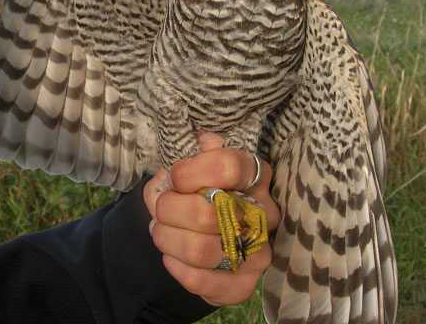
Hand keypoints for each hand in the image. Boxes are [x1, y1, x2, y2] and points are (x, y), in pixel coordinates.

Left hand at [143, 132, 280, 306]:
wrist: (194, 227)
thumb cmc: (194, 188)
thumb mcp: (193, 160)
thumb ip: (195, 149)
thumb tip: (200, 140)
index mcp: (255, 175)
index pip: (228, 166)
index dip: (189, 172)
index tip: (173, 176)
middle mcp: (265, 215)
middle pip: (207, 213)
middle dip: (169, 209)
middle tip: (161, 206)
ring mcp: (258, 253)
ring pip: (201, 250)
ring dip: (168, 239)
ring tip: (161, 230)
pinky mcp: (244, 285)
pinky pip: (201, 282)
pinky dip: (175, 267)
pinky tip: (171, 255)